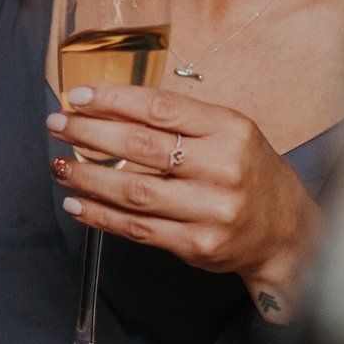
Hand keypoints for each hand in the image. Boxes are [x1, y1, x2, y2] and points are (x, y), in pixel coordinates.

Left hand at [48, 84, 318, 319]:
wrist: (285, 232)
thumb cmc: (249, 172)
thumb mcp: (229, 133)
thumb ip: (180, 121)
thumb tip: (109, 109)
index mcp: (230, 130)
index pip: (161, 108)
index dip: (114, 100)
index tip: (79, 98)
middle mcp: (222, 169)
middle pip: (141, 146)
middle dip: (90, 133)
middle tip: (58, 125)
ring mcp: (210, 211)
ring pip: (133, 190)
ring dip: (87, 176)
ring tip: (59, 165)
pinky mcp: (196, 246)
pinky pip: (137, 229)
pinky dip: (101, 215)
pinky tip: (78, 202)